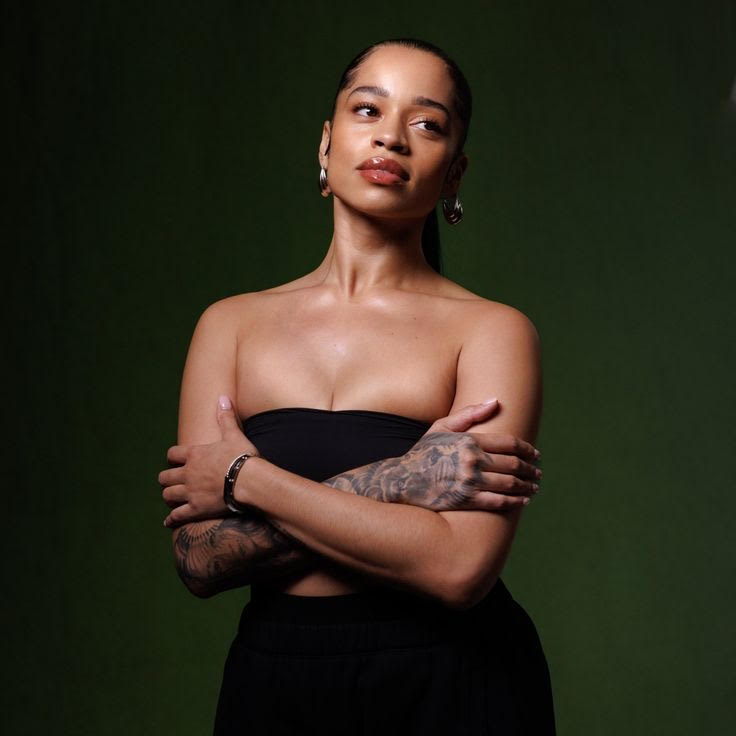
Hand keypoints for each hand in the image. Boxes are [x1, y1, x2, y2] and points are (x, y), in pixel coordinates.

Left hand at [157, 395, 259, 527]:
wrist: (250, 481)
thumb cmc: (243, 457)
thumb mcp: (234, 434)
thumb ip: (225, 417)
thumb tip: (222, 397)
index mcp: (195, 455)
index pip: (172, 455)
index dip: (172, 458)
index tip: (175, 460)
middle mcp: (188, 473)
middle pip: (165, 477)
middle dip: (166, 479)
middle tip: (171, 481)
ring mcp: (190, 492)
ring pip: (168, 495)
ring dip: (168, 496)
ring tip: (171, 498)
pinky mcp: (196, 509)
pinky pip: (177, 516)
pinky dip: (172, 519)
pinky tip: (169, 521)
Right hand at [392, 399, 541, 511]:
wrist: (402, 480)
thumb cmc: (423, 452)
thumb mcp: (441, 427)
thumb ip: (469, 414)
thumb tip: (495, 401)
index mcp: (469, 440)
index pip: (509, 443)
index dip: (527, 449)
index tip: (536, 454)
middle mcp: (471, 459)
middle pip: (513, 463)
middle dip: (530, 468)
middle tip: (538, 472)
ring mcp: (469, 481)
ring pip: (509, 483)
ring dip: (527, 485)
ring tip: (534, 486)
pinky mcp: (466, 499)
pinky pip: (498, 502)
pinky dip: (515, 501)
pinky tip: (523, 500)